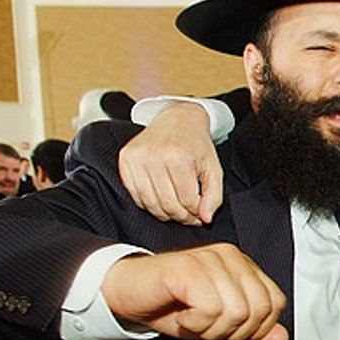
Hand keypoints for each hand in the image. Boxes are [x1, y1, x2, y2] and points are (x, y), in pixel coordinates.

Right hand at [100, 244, 287, 339]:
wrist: (126, 294)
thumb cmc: (170, 305)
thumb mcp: (218, 324)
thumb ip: (251, 329)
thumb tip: (281, 337)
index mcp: (242, 265)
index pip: (275, 303)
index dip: (255, 328)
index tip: (227, 331)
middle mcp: (230, 257)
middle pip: (259, 310)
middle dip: (233, 332)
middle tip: (205, 326)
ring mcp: (209, 259)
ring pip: (237, 312)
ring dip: (211, 329)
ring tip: (191, 320)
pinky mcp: (188, 268)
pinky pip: (211, 309)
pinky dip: (195, 323)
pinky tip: (181, 315)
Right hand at [119, 103, 225, 224]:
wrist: (177, 119)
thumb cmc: (196, 145)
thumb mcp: (213, 169)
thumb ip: (214, 196)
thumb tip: (205, 219)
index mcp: (178, 158)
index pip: (187, 201)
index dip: (195, 214)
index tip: (200, 215)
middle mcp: (154, 157)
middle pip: (167, 205)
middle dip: (181, 216)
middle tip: (189, 216)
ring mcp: (137, 158)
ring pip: (149, 203)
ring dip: (164, 213)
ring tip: (176, 209)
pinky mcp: (125, 160)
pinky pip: (134, 195)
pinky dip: (148, 203)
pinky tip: (160, 198)